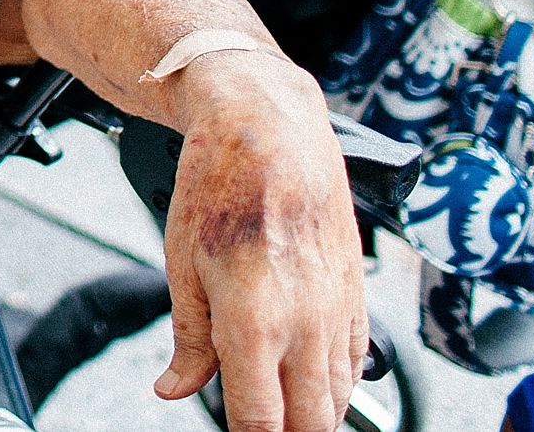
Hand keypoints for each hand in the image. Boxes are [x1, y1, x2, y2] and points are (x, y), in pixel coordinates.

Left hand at [152, 53, 367, 431]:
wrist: (269, 130)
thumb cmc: (218, 185)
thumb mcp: (181, 265)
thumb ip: (189, 340)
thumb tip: (175, 389)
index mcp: (254, 322)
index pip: (261, 422)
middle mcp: (304, 324)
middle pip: (310, 422)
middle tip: (258, 421)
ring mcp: (336, 310)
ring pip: (339, 398)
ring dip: (313, 414)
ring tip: (282, 406)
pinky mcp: (356, 294)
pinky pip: (358, 362)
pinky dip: (338, 382)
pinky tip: (314, 379)